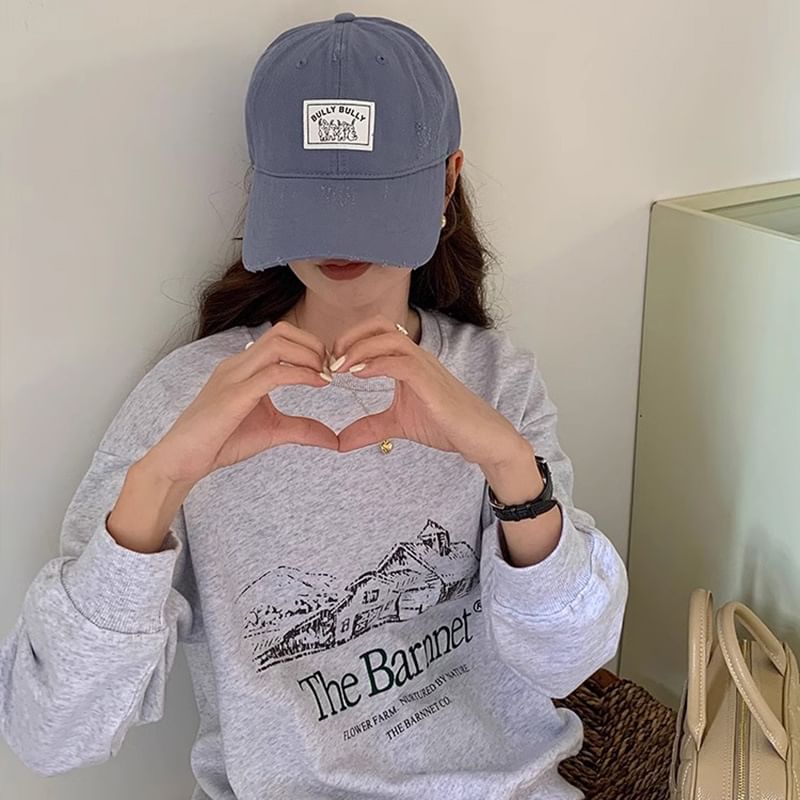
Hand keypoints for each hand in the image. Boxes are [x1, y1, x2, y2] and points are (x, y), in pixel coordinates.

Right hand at [147, 321, 337, 484]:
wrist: (182, 460)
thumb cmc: (219, 443)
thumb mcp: (272, 431)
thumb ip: (302, 429)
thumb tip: (333, 439)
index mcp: (244, 366)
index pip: (281, 337)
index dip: (310, 346)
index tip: (328, 370)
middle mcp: (238, 364)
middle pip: (281, 331)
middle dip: (313, 344)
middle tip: (330, 369)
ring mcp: (234, 376)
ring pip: (278, 344)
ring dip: (309, 355)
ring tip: (325, 376)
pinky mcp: (234, 394)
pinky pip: (274, 373)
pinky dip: (301, 374)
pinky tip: (318, 384)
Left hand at [330, 314, 530, 465]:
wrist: (481, 438)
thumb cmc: (447, 425)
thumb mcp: (398, 425)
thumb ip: (369, 428)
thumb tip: (339, 442)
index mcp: (409, 361)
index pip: (377, 333)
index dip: (351, 340)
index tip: (330, 362)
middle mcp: (418, 357)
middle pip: (381, 325)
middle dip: (351, 336)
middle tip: (330, 359)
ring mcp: (426, 367)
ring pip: (391, 339)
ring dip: (360, 348)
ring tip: (338, 367)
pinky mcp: (432, 383)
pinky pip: (402, 363)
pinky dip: (376, 364)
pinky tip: (358, 376)